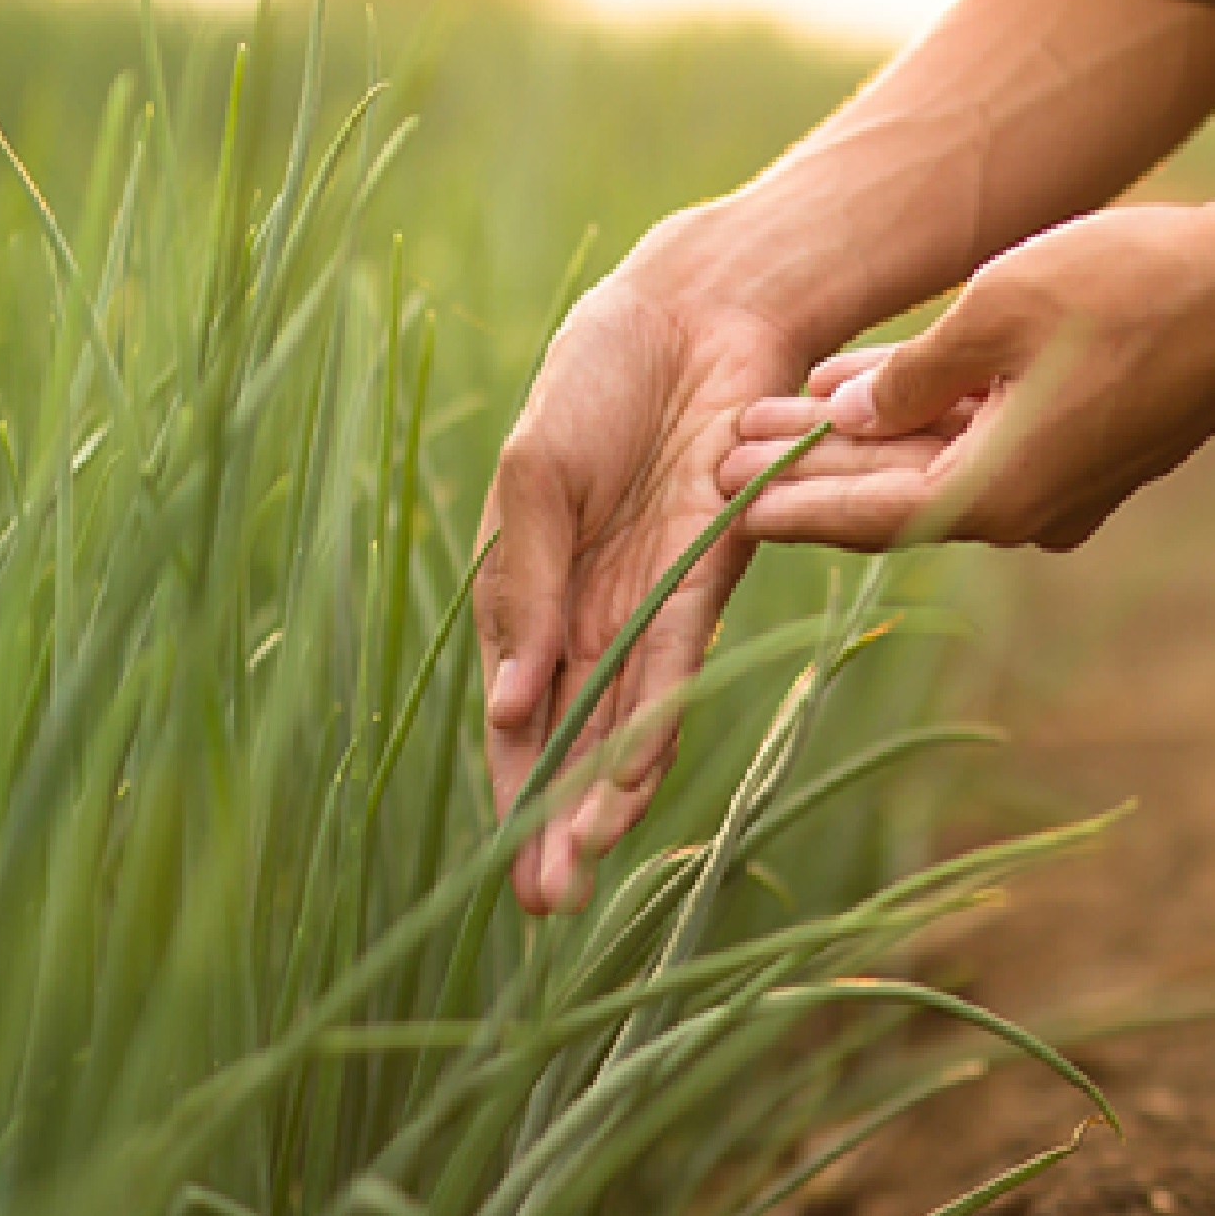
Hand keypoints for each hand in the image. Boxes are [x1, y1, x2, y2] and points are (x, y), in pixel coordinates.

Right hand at [478, 260, 806, 915]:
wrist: (693, 309)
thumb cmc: (597, 381)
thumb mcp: (538, 478)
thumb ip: (525, 584)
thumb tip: (511, 702)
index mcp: (541, 595)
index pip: (520, 714)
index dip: (511, 787)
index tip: (501, 865)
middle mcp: (600, 615)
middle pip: (575, 738)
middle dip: (555, 821)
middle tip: (540, 906)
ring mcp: (656, 599)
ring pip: (626, 718)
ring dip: (604, 795)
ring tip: (581, 868)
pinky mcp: (713, 572)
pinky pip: (680, 658)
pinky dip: (655, 717)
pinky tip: (634, 780)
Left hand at [716, 202, 1214, 552]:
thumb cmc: (1132, 286)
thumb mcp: (996, 311)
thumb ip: (912, 372)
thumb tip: (852, 413)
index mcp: (998, 493)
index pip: (864, 515)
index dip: (785, 504)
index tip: (717, 502)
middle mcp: (1028, 508)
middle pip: (890, 495)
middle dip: (806, 470)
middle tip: (720, 452)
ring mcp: (1064, 483)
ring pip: (936, 463)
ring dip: (859, 441)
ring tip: (772, 416)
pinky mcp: (1088, 448)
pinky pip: (983, 440)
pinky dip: (924, 418)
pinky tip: (862, 389)